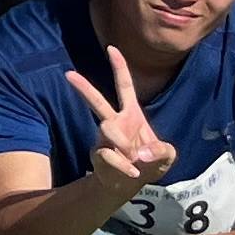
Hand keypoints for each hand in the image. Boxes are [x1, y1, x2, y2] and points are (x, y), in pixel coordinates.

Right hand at [65, 46, 177, 189]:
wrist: (131, 185)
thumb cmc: (150, 163)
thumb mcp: (167, 156)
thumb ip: (162, 151)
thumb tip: (141, 153)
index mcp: (132, 114)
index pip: (124, 86)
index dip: (118, 67)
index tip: (111, 48)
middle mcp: (115, 122)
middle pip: (97, 101)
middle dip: (83, 87)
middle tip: (68, 74)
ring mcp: (105, 138)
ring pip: (106, 128)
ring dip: (122, 141)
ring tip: (133, 157)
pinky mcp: (100, 155)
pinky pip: (110, 156)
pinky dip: (125, 166)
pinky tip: (133, 172)